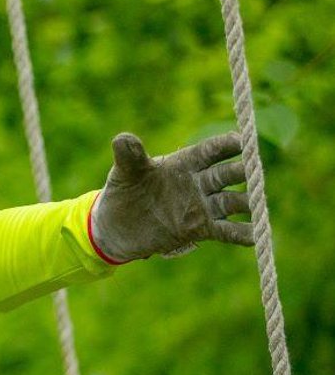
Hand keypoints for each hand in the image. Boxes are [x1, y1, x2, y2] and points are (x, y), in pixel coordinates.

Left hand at [90, 131, 253, 262]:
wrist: (116, 227)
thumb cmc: (123, 192)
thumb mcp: (124, 173)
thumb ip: (129, 156)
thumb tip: (122, 139)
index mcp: (184, 162)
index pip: (212, 150)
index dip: (229, 144)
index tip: (243, 140)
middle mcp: (200, 182)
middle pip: (229, 174)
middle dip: (244, 171)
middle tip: (255, 171)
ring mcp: (203, 206)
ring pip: (234, 201)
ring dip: (249, 202)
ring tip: (259, 204)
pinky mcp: (202, 229)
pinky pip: (228, 231)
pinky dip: (242, 233)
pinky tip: (256, 236)